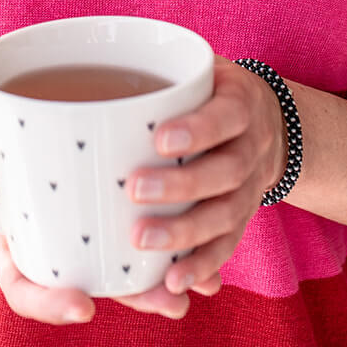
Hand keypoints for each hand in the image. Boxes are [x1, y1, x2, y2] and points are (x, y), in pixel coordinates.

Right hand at [0, 105, 225, 324]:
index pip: (24, 286)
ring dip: (161, 277)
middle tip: (172, 302)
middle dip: (133, 297)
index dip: (52, 303)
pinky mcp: (98, 205)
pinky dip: (170, 239)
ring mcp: (73, 229)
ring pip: (118, 263)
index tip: (84, 305)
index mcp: (6, 239)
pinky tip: (207, 239)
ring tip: (203, 283)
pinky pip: (133, 230)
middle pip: (89, 283)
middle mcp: (45, 244)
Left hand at [126, 56, 288, 299]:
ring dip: (186, 231)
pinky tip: (173, 280)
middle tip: (134, 190)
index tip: (160, 139)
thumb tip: (79, 70)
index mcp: (241, 101)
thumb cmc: (207, 89)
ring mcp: (252, 186)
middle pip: (226, 171)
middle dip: (182, 185)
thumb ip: (154, 70)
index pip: (227, 115)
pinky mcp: (242, 216)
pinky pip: (227, 246)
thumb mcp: (195, 66)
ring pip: (227, 214)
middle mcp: (253, 146)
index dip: (199, 130)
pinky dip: (202, 265)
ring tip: (142, 240)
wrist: (267, 119)